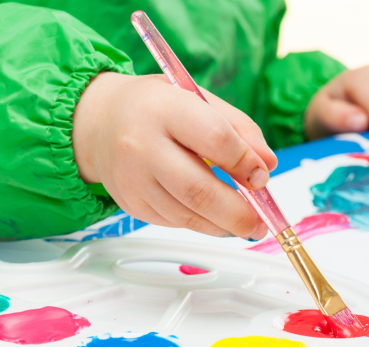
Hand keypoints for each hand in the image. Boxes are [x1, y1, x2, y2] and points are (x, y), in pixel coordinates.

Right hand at [72, 73, 276, 238]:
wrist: (101, 124)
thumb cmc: (156, 109)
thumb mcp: (198, 100)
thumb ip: (239, 128)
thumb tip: (266, 165)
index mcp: (163, 109)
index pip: (215, 139)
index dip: (245, 163)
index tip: (261, 176)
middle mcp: (141, 146)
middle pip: (199, 191)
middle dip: (238, 214)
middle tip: (259, 224)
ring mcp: (133, 180)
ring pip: (187, 216)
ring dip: (222, 225)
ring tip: (244, 225)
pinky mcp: (131, 204)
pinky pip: (174, 222)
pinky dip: (200, 223)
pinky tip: (211, 215)